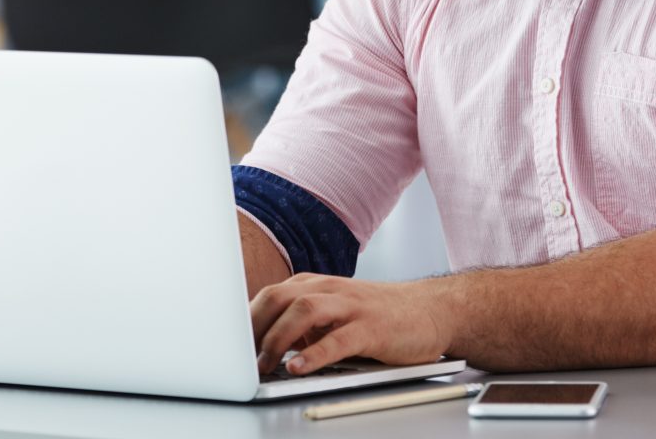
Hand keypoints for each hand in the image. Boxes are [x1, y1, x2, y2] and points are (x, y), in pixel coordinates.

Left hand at [250, 274, 455, 376]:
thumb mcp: (331, 313)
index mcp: (313, 286)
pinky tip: (299, 368)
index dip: (244, 319)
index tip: (226, 343)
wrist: (429, 310)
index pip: (268, 296)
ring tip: (264, 364)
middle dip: (253, 327)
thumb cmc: (375, 315)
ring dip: (278, 338)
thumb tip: (262, 347)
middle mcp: (328, 290)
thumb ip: (300, 325)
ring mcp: (350, 307)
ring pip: (303, 311)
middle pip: (278, 298)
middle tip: (239, 357)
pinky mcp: (371, 328)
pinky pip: (337, 340)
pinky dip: (314, 355)